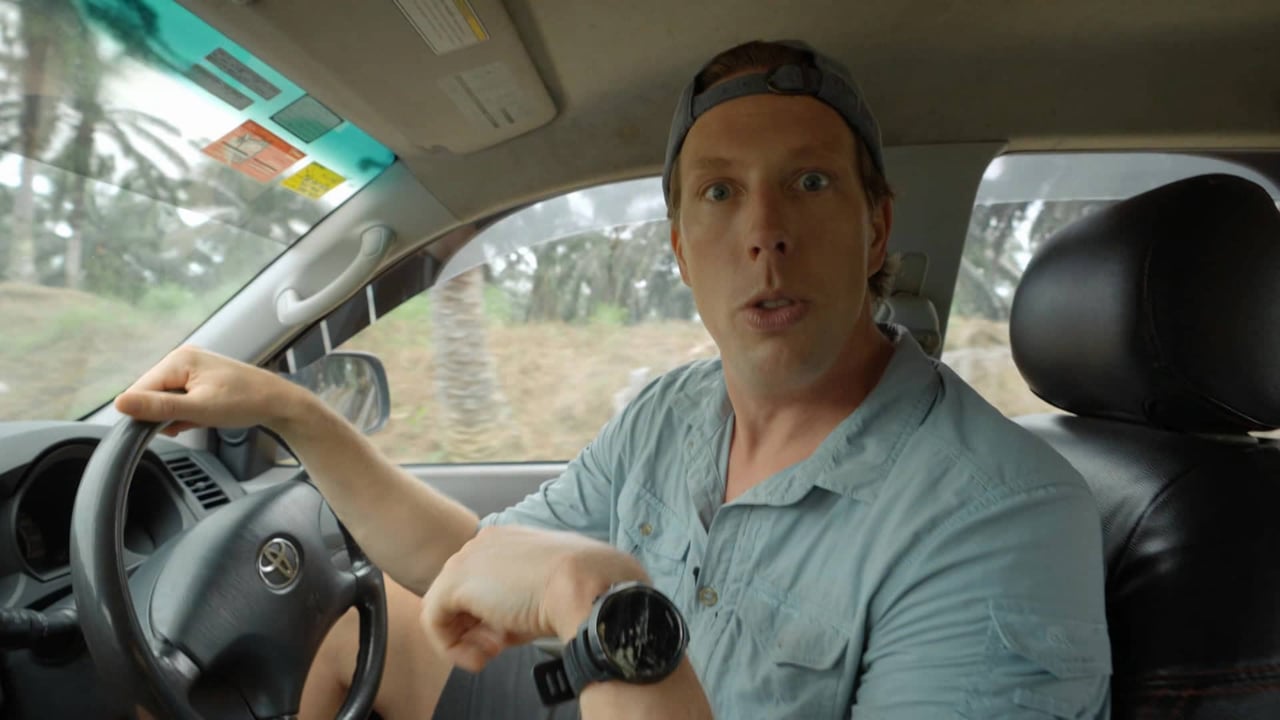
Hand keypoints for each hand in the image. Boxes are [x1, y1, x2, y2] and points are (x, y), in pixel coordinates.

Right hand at [114, 345, 305, 436]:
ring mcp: (193, 368)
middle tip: (186, 424)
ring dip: (176, 416)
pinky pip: (180, 399)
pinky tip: (202, 418)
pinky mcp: (201, 379)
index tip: (159, 429)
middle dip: (164, 415)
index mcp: (179, 359)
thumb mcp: (198, 409)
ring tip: (200, 419)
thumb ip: (159, 407)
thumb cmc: (246, 402)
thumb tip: (120, 403)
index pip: (140, 389)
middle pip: (152, 394)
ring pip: (166, 399)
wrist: (279, 403)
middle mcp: (183, 358)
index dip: (144, 413)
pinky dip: (187, 413)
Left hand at [420, 526, 648, 671]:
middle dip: (481, 627)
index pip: (488, 583)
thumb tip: (509, 624)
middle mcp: (484, 543)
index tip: (517, 631)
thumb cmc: (581, 588)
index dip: (497, 615)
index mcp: (509, 540)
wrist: (585, 585)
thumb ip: (524, 599)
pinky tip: (481, 657)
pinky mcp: (453, 583)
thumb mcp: (552, 591)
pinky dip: (454, 648)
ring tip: (496, 650)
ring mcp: (466, 559)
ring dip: (469, 639)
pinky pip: (434, 622)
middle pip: (466, 595)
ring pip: (448, 608)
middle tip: (504, 643)